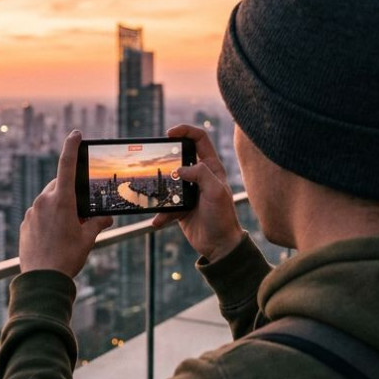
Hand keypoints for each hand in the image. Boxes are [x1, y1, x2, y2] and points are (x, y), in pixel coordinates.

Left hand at [18, 130, 113, 276]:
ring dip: (59, 208)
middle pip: (59, 186)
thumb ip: (98, 223)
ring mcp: (32, 212)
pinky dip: (48, 219)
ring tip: (68, 231)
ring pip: (49, 201)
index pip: (67, 165)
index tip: (75, 134)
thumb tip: (106, 218)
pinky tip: (55, 238)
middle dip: (70, 193)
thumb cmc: (67, 258)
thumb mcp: (88, 240)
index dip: (71, 146)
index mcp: (62, 200)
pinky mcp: (25, 224)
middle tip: (81, 213)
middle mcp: (44, 201)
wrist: (41, 279)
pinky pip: (39, 214)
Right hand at [151, 124, 242, 261]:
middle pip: (179, 158)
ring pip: (168, 182)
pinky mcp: (181, 207)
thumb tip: (179, 169)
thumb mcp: (216, 192)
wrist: (220, 246)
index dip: (185, 131)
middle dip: (166, 160)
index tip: (169, 134)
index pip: (200, 139)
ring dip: (160, 190)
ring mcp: (189, 192)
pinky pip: (165, 205)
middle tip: (156, 164)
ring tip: (155, 197)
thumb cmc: (223, 217)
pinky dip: (160, 213)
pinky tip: (158, 221)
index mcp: (212, 168)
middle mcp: (200, 177)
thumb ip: (200, 175)